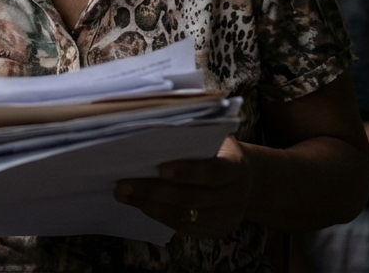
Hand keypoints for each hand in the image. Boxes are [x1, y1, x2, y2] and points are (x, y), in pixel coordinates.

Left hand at [114, 136, 254, 238]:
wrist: (246, 180)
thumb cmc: (219, 152)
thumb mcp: (215, 140)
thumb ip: (193, 140)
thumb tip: (150, 135)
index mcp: (237, 167)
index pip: (213, 171)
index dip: (187, 171)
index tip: (159, 169)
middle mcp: (236, 196)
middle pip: (192, 198)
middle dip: (154, 192)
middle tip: (122, 185)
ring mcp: (227, 218)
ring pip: (184, 216)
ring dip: (149, 205)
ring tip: (123, 194)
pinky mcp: (217, 232)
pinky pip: (184, 227)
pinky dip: (159, 215)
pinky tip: (140, 204)